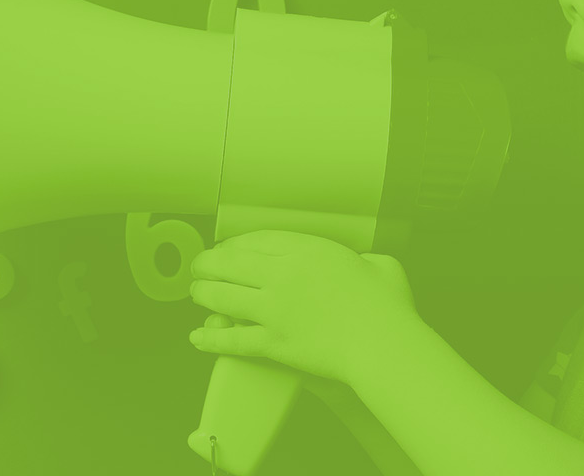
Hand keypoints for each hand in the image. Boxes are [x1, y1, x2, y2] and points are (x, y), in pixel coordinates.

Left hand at [188, 229, 421, 384]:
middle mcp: (283, 274)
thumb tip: (365, 262)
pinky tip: (197, 337)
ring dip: (203, 293)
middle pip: (230, 263)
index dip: (234, 243)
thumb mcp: (381, 264)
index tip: (226, 247)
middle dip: (208, 263)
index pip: (256, 239)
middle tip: (199, 266)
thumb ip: (365, 257)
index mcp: (308, 250)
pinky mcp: (273, 342)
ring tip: (194, 293)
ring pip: (223, 297)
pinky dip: (211, 338)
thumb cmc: (389, 307)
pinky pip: (233, 339)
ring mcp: (274, 309)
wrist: (383, 344)